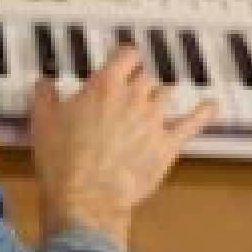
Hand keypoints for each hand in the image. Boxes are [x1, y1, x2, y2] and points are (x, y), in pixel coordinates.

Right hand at [30, 46, 215, 248]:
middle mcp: (133, 97)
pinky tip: (209, 106)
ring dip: (161, 97)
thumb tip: (42, 84)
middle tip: (131, 88)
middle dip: (139, 81)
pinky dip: (203, 112)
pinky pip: (193, 123)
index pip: (126, 55)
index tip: (125, 56)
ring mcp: (154, 120)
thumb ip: (44, 95)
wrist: (86, 196)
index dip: (126, 55)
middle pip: (147, 76)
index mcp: (104, 85)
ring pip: (166, 95)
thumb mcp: (43, 120)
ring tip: (156, 101)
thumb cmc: (65, 161)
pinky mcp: (167, 145)